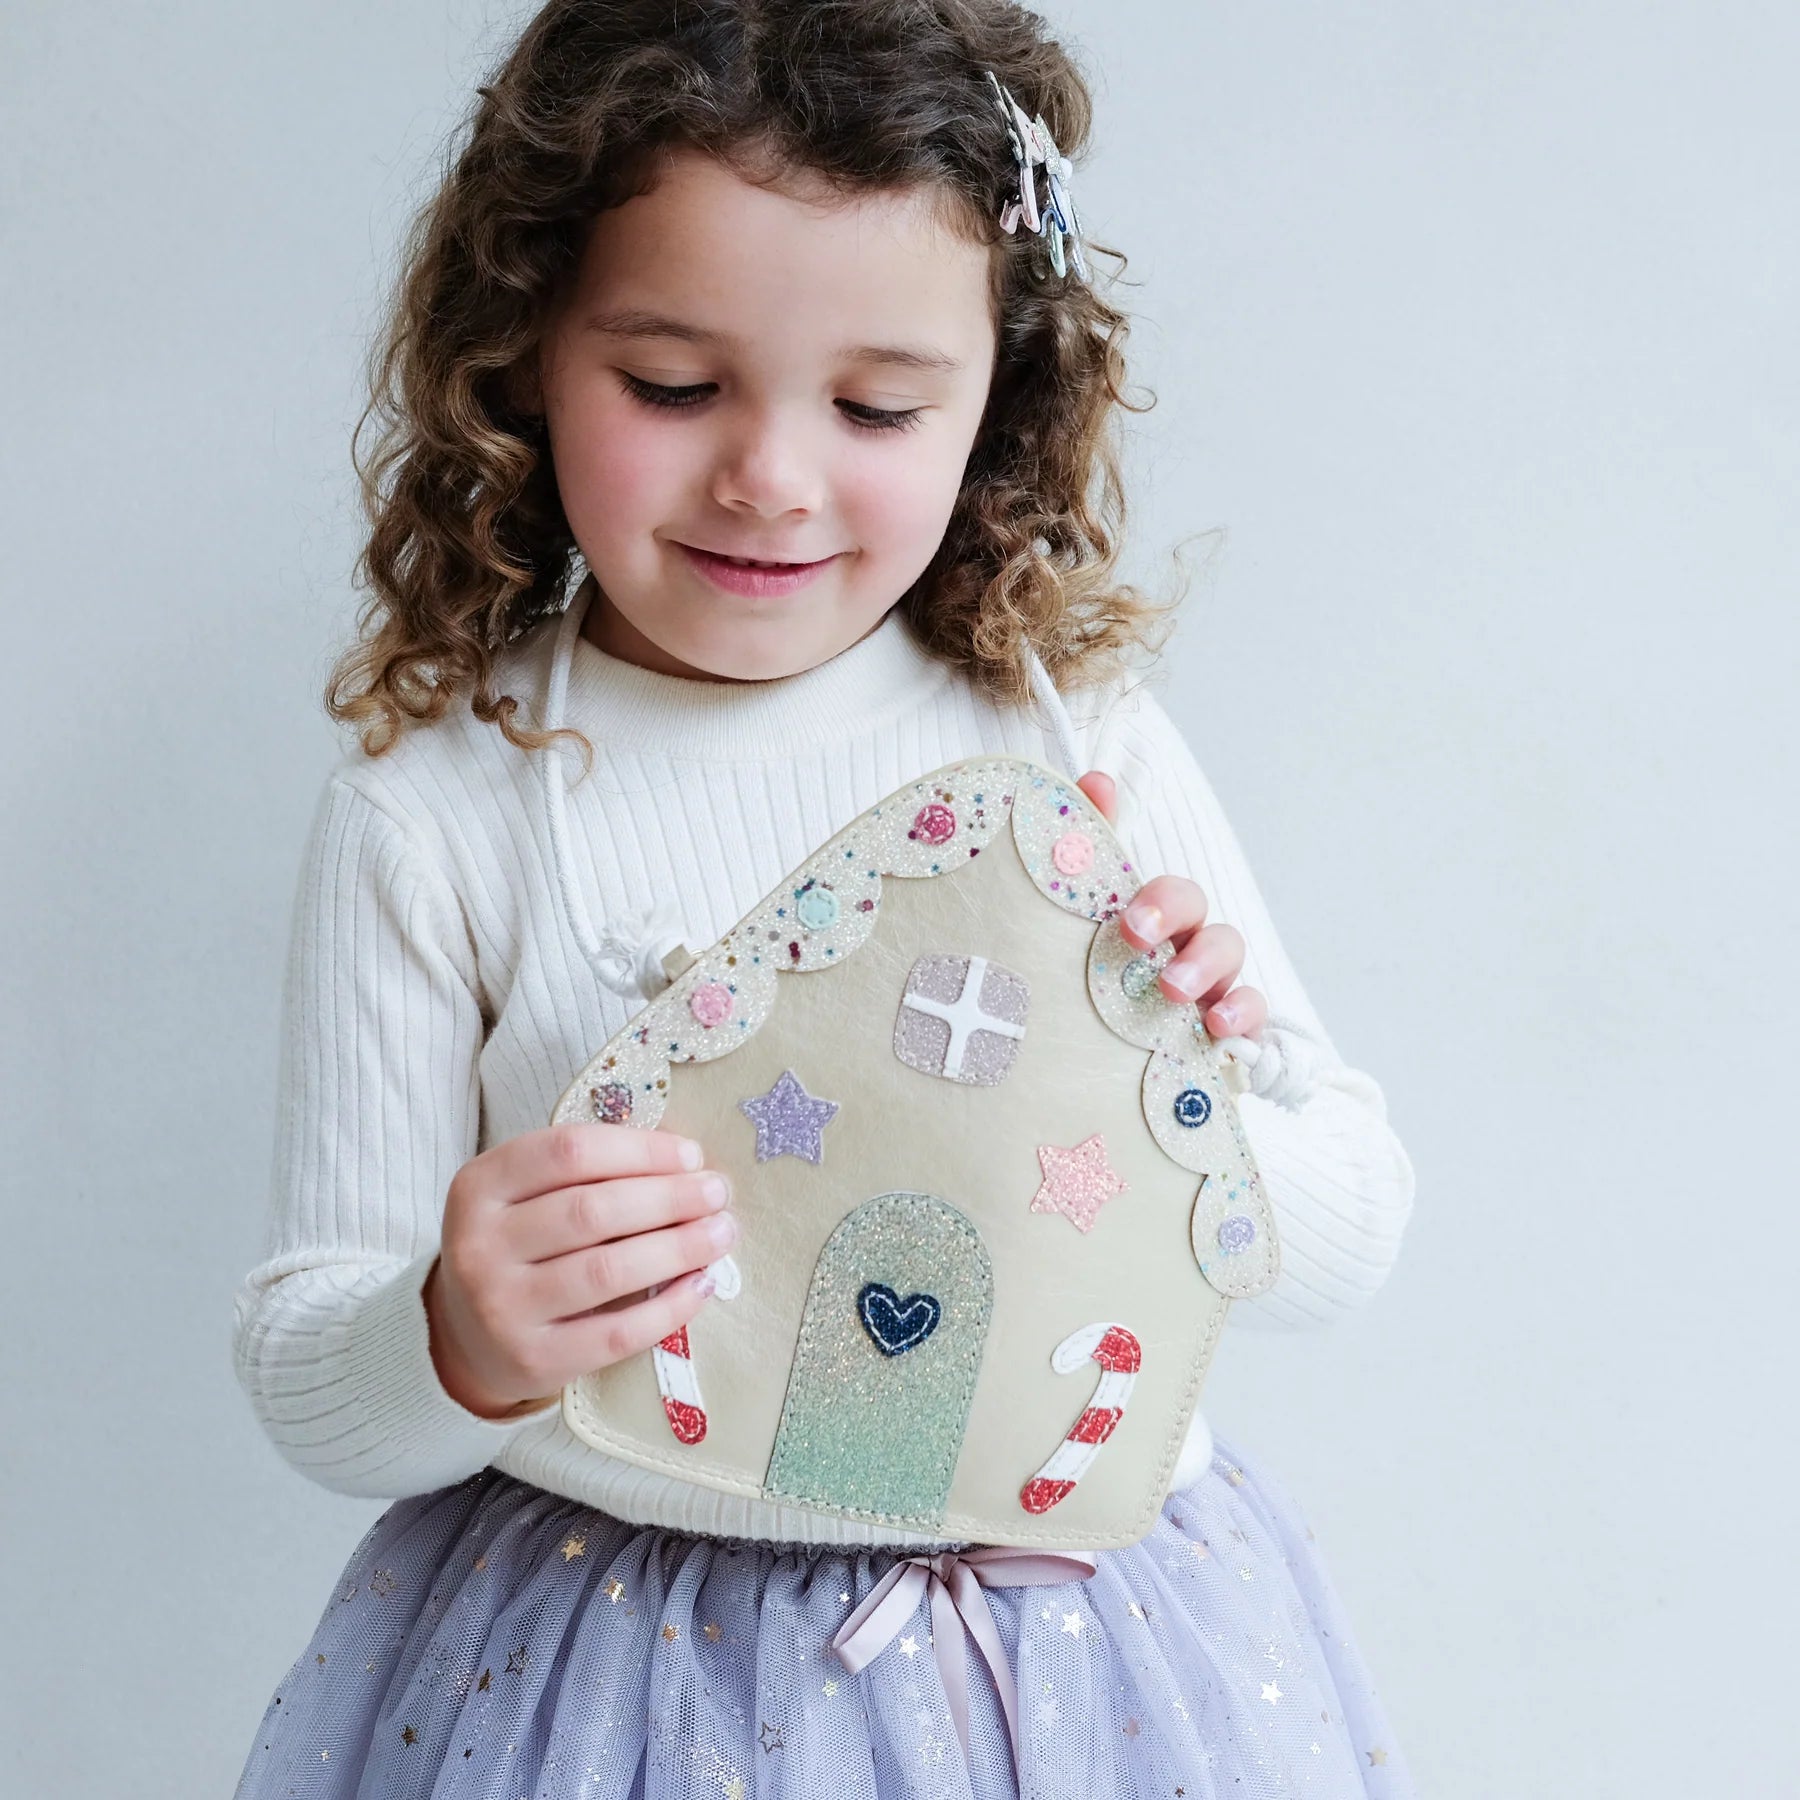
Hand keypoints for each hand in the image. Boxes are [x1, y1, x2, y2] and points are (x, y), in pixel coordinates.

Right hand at [422, 1124, 736, 1420]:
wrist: (465, 1336)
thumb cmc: (518, 1247)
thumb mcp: (524, 1195)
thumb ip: (586, 1171)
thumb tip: (684, 1162)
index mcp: (479, 1186)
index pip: (570, 1151)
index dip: (641, 1149)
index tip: (692, 1155)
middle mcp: (480, 1245)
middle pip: (592, 1210)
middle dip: (669, 1197)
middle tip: (716, 1192)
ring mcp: (501, 1307)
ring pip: (607, 1270)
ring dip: (679, 1247)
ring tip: (720, 1232)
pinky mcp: (532, 1359)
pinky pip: (616, 1332)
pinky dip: (668, 1308)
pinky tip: (700, 1285)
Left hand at [1076, 771, 1267, 1041]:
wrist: (1065, 1067)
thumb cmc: (1076, 984)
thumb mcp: (1067, 922)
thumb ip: (1084, 854)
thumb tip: (1096, 782)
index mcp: (1147, 920)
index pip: (1169, 894)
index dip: (1158, 898)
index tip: (1126, 923)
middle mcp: (1182, 947)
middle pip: (1202, 918)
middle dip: (1177, 922)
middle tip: (1135, 941)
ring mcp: (1206, 991)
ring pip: (1228, 960)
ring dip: (1206, 969)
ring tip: (1174, 993)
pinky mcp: (1220, 1036)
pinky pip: (1252, 1018)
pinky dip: (1244, 1017)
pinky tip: (1218, 1029)